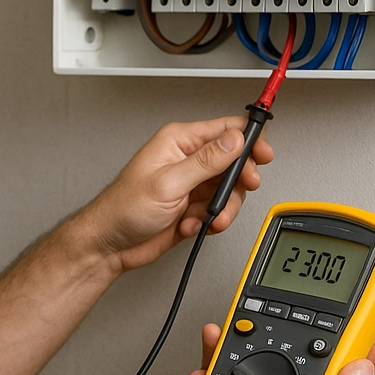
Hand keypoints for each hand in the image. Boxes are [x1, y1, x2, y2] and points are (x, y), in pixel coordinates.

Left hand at [80, 118, 272, 273]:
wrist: (110, 245)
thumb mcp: (169, 182)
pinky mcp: (191, 206)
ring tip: (206, 217)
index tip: (263, 154)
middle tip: (238, 191)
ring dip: (222, 207)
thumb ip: (206, 161)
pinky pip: (217, 210)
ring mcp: (190, 184)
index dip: (249, 140)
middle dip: (238, 181)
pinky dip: (209, 220)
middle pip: (234, 161)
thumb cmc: (123, 209)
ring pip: (228, 190)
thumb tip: (235, 140)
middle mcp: (186, 159)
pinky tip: (191, 224)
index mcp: (178, 142)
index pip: (225, 129)